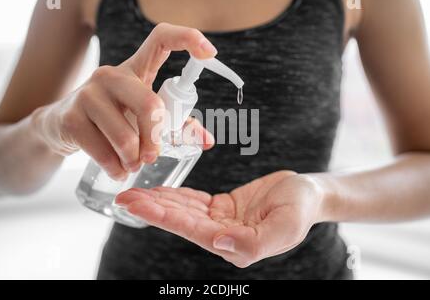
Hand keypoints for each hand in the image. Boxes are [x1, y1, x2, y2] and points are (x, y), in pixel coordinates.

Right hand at [30, 23, 216, 179]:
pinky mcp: (71, 117)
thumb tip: (207, 141)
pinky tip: (117, 170)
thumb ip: (175, 125)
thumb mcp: (141, 116)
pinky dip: (116, 168)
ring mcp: (88, 94)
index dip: (186, 39)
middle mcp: (111, 75)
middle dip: (156, 139)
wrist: (59, 126)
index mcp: (135, 69)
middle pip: (148, 104)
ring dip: (133, 160)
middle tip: (153, 156)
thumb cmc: (111, 119)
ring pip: (125, 136)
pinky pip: (103, 151)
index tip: (209, 52)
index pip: (160, 39)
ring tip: (132, 165)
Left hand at [115, 171, 327, 267]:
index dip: (162, 217)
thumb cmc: (301, 209)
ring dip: (158, 201)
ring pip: (183, 210)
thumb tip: (220, 244)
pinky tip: (157, 189)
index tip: (136, 205)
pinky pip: (193, 201)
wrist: (309, 194)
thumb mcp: (286, 225)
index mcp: (236, 244)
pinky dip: (174, 195)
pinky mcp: (221, 208)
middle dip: (151, 208)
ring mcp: (220, 222)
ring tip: (131, 192)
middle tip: (123, 196)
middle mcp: (223, 236)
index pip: (191, 230)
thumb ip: (255, 242)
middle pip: (180, 220)